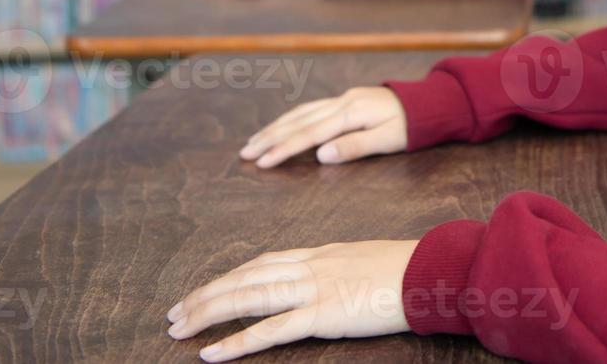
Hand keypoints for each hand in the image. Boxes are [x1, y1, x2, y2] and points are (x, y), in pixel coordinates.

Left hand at [166, 239, 418, 360]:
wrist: (430, 272)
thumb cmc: (408, 269)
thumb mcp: (367, 260)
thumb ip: (341, 268)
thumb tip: (331, 277)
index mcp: (321, 254)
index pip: (263, 263)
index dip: (231, 276)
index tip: (207, 290)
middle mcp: (311, 267)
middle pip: (246, 277)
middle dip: (206, 295)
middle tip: (176, 313)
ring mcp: (315, 289)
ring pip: (248, 297)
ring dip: (208, 313)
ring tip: (179, 329)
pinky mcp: (323, 314)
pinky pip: (270, 329)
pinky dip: (237, 341)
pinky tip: (211, 353)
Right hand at [240, 87, 408, 167]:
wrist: (429, 101)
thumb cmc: (411, 125)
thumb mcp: (389, 140)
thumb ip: (355, 147)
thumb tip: (320, 156)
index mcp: (351, 113)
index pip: (310, 133)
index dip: (284, 148)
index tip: (262, 162)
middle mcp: (342, 102)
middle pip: (298, 121)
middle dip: (270, 137)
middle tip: (245, 154)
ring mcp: (342, 99)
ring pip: (301, 112)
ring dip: (276, 127)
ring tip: (254, 142)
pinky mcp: (344, 101)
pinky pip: (310, 108)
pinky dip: (291, 118)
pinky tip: (280, 125)